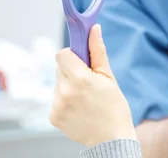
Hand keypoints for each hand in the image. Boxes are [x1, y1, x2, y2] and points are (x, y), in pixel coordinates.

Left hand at [49, 24, 135, 146]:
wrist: (111, 139)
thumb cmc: (114, 107)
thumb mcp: (109, 77)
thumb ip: (98, 51)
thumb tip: (94, 28)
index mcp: (80, 79)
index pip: (62, 54)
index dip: (72, 55)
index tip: (82, 61)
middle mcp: (64, 92)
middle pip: (60, 68)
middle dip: (72, 70)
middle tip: (88, 81)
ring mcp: (57, 105)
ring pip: (58, 83)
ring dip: (69, 85)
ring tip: (85, 98)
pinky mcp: (53, 116)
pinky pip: (56, 98)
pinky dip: (65, 99)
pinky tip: (79, 108)